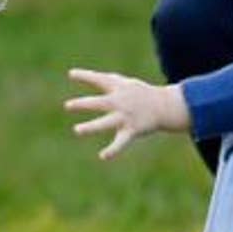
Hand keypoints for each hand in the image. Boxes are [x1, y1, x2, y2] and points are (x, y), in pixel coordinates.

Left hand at [65, 68, 190, 159]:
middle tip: (68, 106)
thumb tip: (91, 77)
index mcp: (118, 88)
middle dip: (83, 104)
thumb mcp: (126, 83)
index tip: (71, 74)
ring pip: (106, 123)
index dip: (85, 76)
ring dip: (91, 127)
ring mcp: (125, 117)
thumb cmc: (141, 94)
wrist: (165, 106)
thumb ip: (108, 81)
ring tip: (77, 130)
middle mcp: (120, 102)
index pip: (99, 80)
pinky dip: (113, 150)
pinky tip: (103, 156)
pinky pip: (121, 142)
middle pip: (100, 103)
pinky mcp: (132, 130)